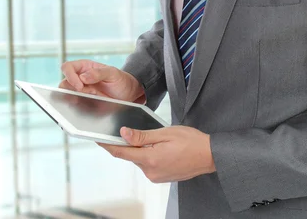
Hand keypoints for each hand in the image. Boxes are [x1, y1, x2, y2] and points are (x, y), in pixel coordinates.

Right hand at [59, 59, 144, 102]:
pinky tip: (89, 106)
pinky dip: (79, 108)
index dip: (69, 76)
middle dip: (73, 90)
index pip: (67, 67)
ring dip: (76, 99)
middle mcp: (79, 79)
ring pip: (67, 96)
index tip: (80, 85)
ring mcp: (81, 92)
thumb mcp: (113, 73)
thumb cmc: (120, 79)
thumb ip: (98, 73)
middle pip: (64, 84)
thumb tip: (83, 77)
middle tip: (89, 93)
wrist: (128, 94)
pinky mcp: (83, 104)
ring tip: (91, 99)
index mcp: (84, 67)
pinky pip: (74, 107)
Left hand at [99, 126, 215, 182]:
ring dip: (142, 148)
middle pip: (131, 156)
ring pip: (140, 159)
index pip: (122, 152)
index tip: (98, 138)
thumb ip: (142, 135)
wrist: (209, 155)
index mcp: (150, 159)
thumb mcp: (165, 133)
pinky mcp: (161, 177)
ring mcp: (156, 176)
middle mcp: (150, 171)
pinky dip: (149, 154)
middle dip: (129, 143)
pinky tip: (160, 146)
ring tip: (156, 137)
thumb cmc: (190, 141)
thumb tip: (124, 134)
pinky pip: (149, 164)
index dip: (108, 145)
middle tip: (132, 129)